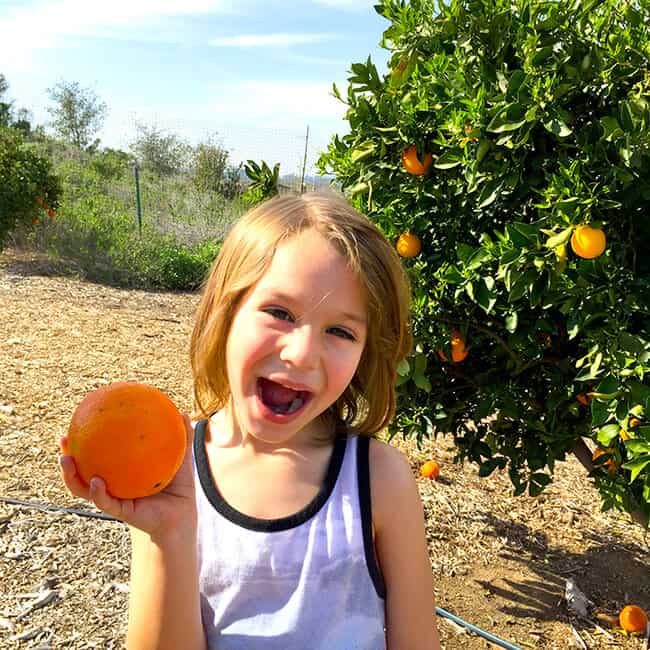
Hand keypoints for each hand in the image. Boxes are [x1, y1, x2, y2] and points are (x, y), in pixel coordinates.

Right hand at [59, 413, 197, 536]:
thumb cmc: (179, 486)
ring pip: (84, 489)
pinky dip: (98, 493)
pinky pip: (104, 502)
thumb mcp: (180, 459)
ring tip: (67, 460)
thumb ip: (181, 438)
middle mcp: (112, 485)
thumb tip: (182, 412)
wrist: (182, 515)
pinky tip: (96, 481)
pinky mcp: (121, 512)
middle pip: (82, 472)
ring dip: (71, 477)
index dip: (84, 443)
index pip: (98, 455)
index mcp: (121, 472)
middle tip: (63, 440)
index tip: (75, 425)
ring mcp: (113, 499)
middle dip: (68, 458)